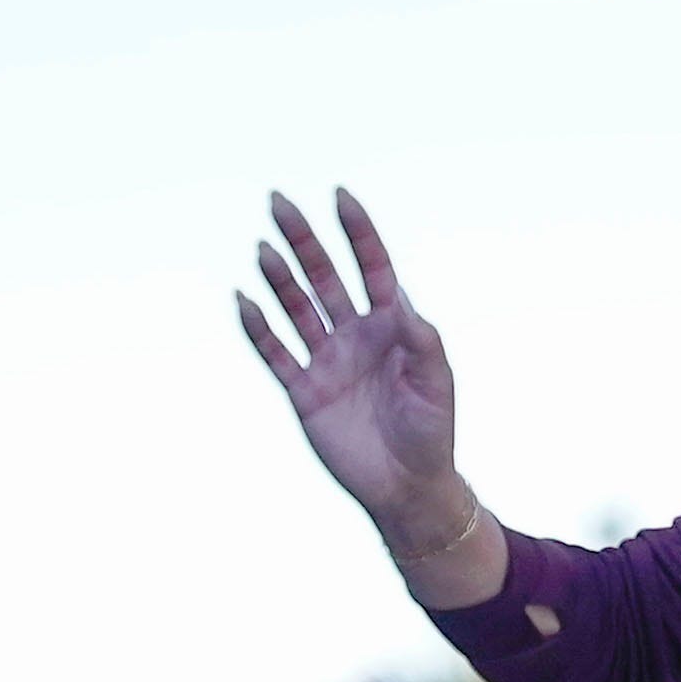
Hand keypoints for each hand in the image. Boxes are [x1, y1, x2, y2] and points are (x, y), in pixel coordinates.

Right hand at [236, 190, 470, 553]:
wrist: (407, 486)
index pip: (372, 267)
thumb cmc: (432, 432)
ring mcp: (326, 360)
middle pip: (324, 277)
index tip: (340, 196)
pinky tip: (244, 300)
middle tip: (279, 201)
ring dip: (280, 279)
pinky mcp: (304, 390)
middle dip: (304, 240)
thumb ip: (422, 341)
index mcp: (392, 326)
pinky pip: (276, 353)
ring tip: (264, 248)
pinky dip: (259, 328)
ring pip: (296, 309)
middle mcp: (355, 334)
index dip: (358, 232)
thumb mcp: (437, 383)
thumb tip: (402, 301)